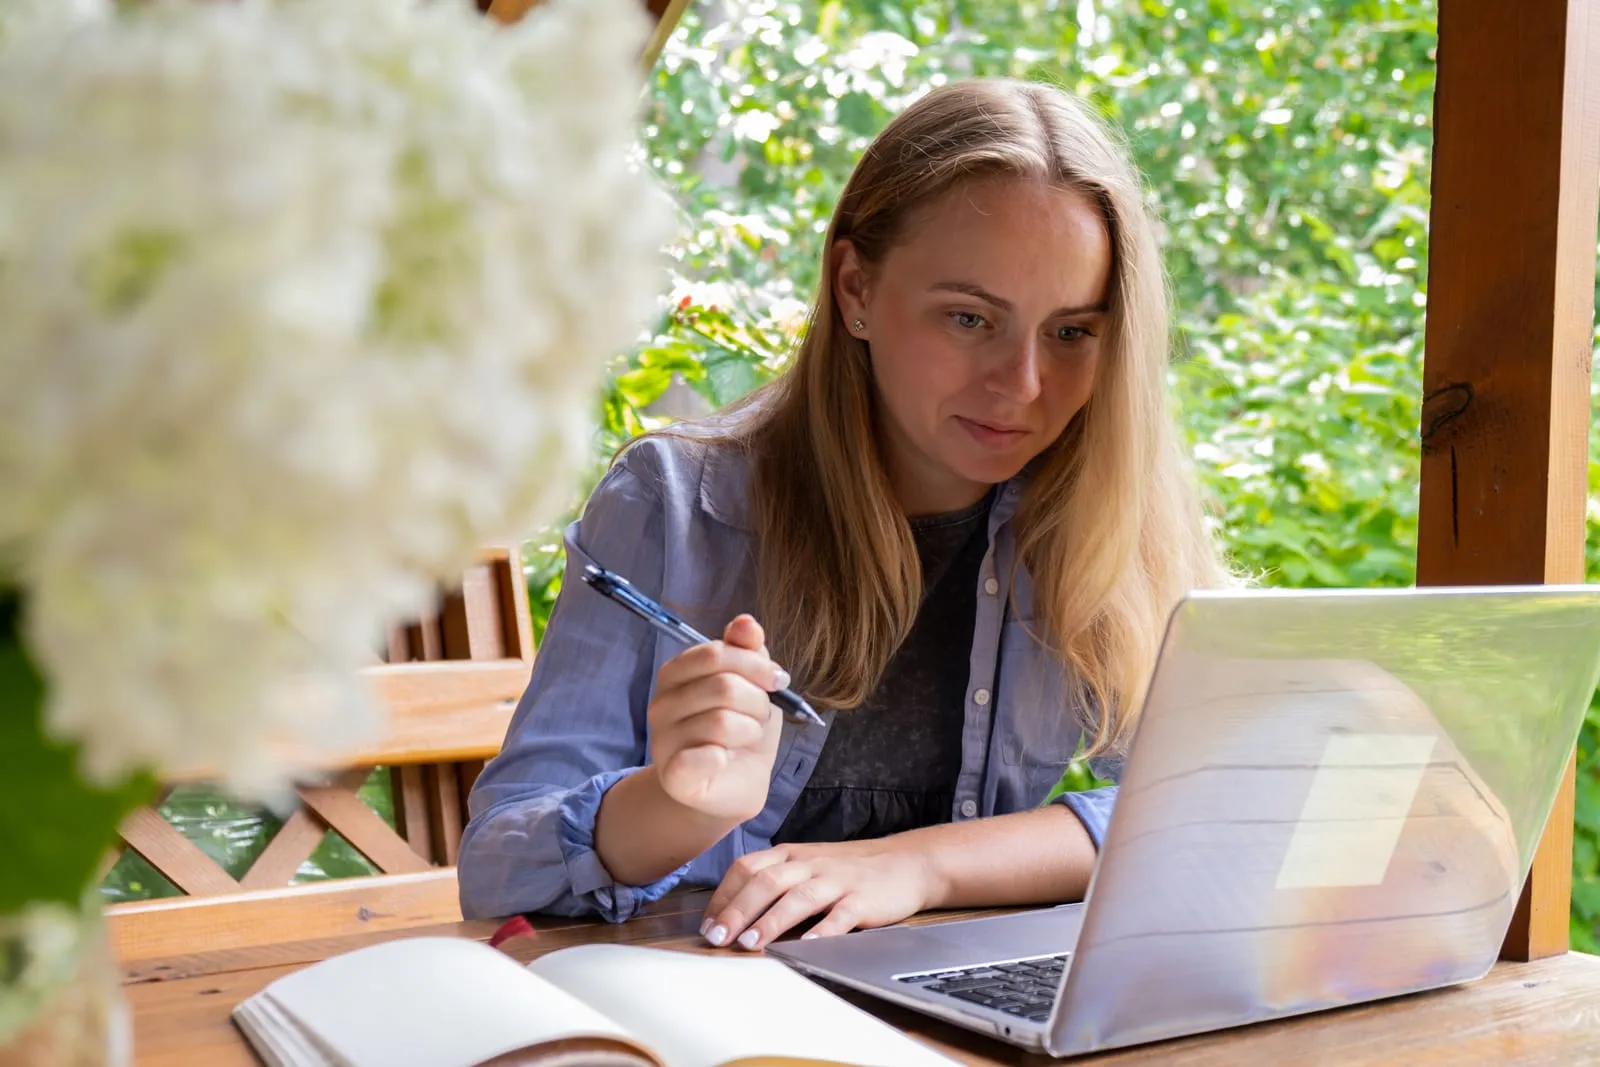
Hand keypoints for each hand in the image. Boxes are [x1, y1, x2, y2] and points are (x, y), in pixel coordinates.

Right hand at [647, 615, 785, 820]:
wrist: (732, 784)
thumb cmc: (741, 728)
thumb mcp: (752, 684)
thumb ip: (747, 651)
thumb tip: (746, 622)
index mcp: (677, 673)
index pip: (716, 653)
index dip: (755, 664)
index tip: (777, 680)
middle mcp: (662, 703)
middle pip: (723, 686)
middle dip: (757, 701)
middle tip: (760, 715)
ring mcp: (663, 740)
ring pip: (722, 721)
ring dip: (750, 730)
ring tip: (746, 738)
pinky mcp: (673, 775)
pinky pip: (705, 756)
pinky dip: (723, 755)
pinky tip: (724, 758)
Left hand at [699, 839, 940, 949]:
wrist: (906, 862)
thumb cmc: (849, 870)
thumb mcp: (808, 865)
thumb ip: (776, 880)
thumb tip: (732, 912)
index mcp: (791, 855)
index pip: (747, 867)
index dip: (724, 896)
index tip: (707, 924)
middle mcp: (810, 864)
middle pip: (766, 881)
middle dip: (737, 910)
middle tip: (717, 938)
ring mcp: (837, 880)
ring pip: (798, 897)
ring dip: (771, 920)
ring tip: (750, 943)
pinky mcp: (863, 899)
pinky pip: (840, 915)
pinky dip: (822, 931)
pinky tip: (807, 946)